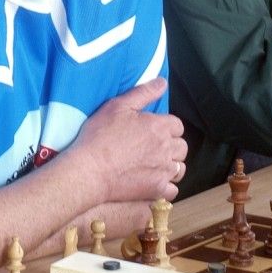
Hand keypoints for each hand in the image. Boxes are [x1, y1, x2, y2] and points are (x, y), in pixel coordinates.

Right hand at [71, 79, 186, 202]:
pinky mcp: (157, 189)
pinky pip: (172, 190)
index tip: (153, 131)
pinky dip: (166, 187)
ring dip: (172, 166)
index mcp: (159, 126)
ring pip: (180, 168)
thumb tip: (163, 82)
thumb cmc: (100, 136)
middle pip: (182, 147)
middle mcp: (166, 148)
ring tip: (156, 166)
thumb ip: (144, 93)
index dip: (166, 127)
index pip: (177, 125)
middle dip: (172, 146)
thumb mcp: (118, 106)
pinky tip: (154, 183)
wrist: (90, 170)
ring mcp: (163, 170)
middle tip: (153, 148)